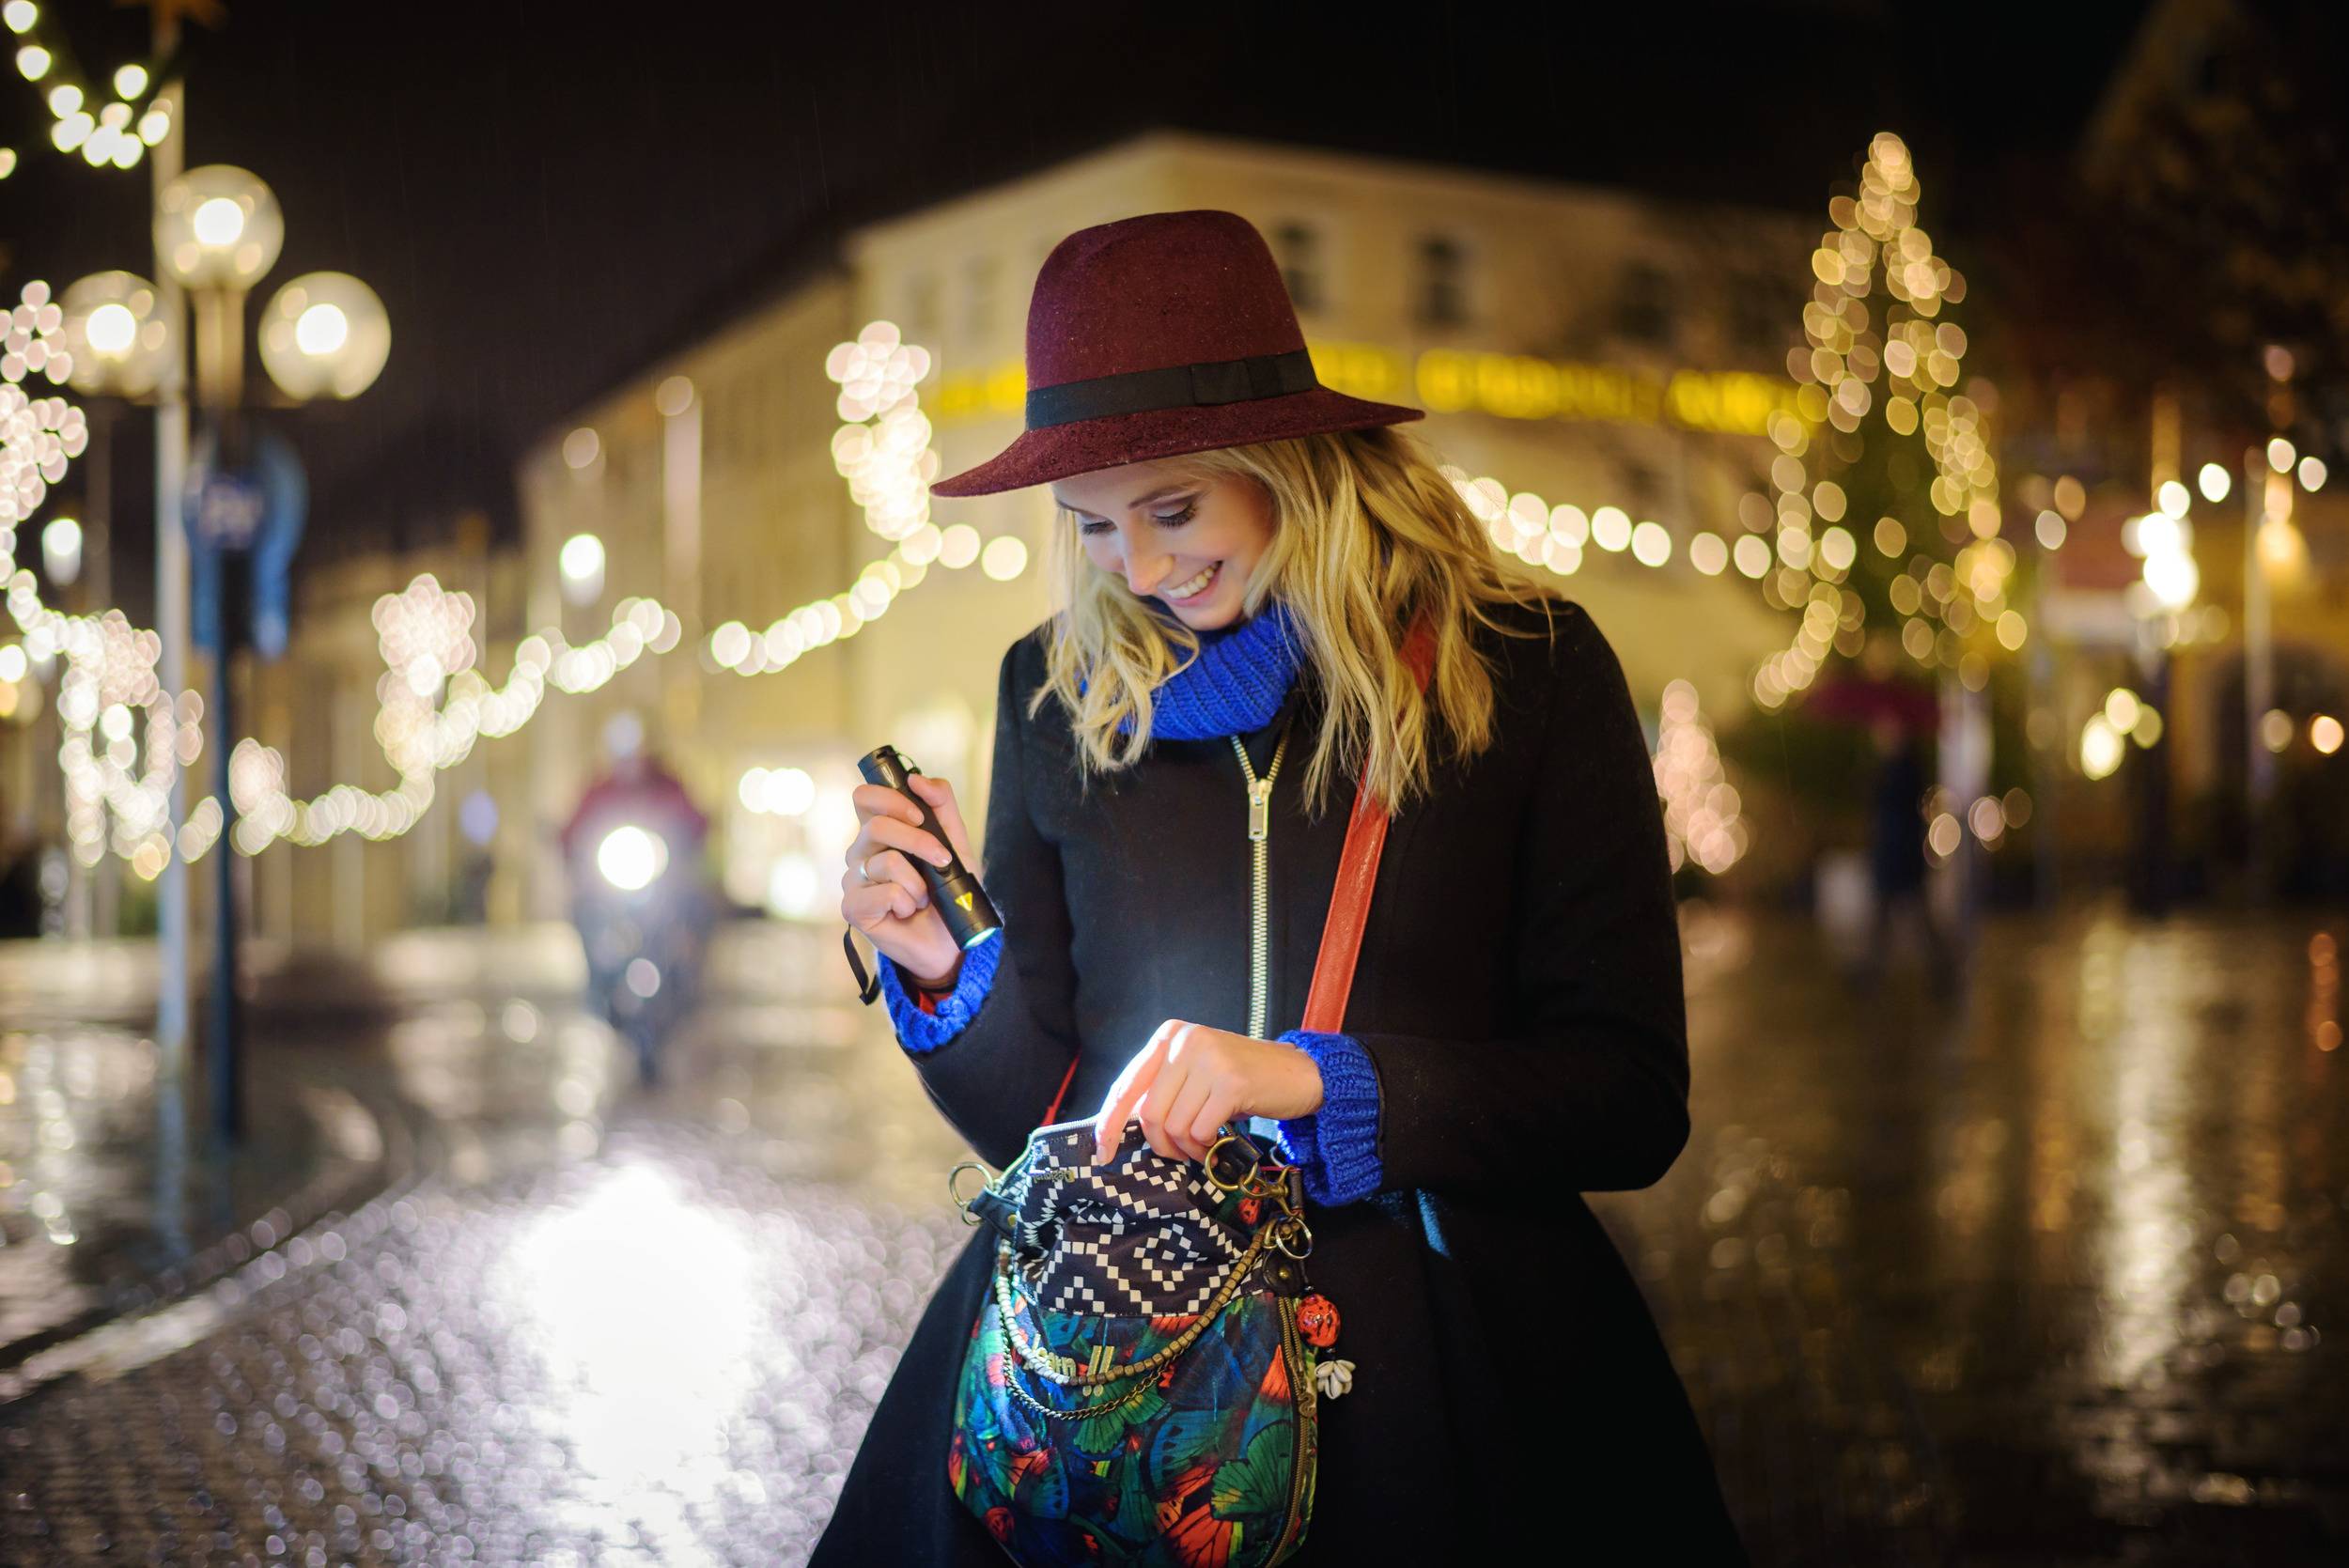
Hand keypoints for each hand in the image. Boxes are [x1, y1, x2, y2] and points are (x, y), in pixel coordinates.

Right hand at [841, 773, 975, 989]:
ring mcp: (853, 880)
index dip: (890, 799)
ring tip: (924, 897)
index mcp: (879, 832)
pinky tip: (906, 912)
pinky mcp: (853, 908)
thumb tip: (916, 779)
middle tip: (942, 860)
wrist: (952, 940)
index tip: (919, 816)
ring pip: (886, 862)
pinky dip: (906, 902)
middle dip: (919, 842)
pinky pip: (883, 893)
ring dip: (919, 882)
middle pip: (877, 826)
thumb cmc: (949, 891)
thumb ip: (941, 806)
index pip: (865, 797)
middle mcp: (860, 853)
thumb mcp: (955, 844)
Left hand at [1090, 1021, 1324, 1164]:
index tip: (1103, 1151)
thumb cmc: (1239, 1080)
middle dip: (1160, 1144)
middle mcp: (1185, 1041)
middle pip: (1149, 1112)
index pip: (1127, 1085)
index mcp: (1168, 1036)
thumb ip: (1160, 1090)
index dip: (1110, 1122)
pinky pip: (1201, 1130)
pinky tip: (1218, 1141)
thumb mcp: (1193, 1074)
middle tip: (1179, 1153)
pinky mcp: (1232, 1082)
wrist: (1296, 1073)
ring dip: (1187, 1148)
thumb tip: (1120, 1126)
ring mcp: (1209, 1059)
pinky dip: (1206, 1146)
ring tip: (1204, 1144)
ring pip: (1174, 1125)